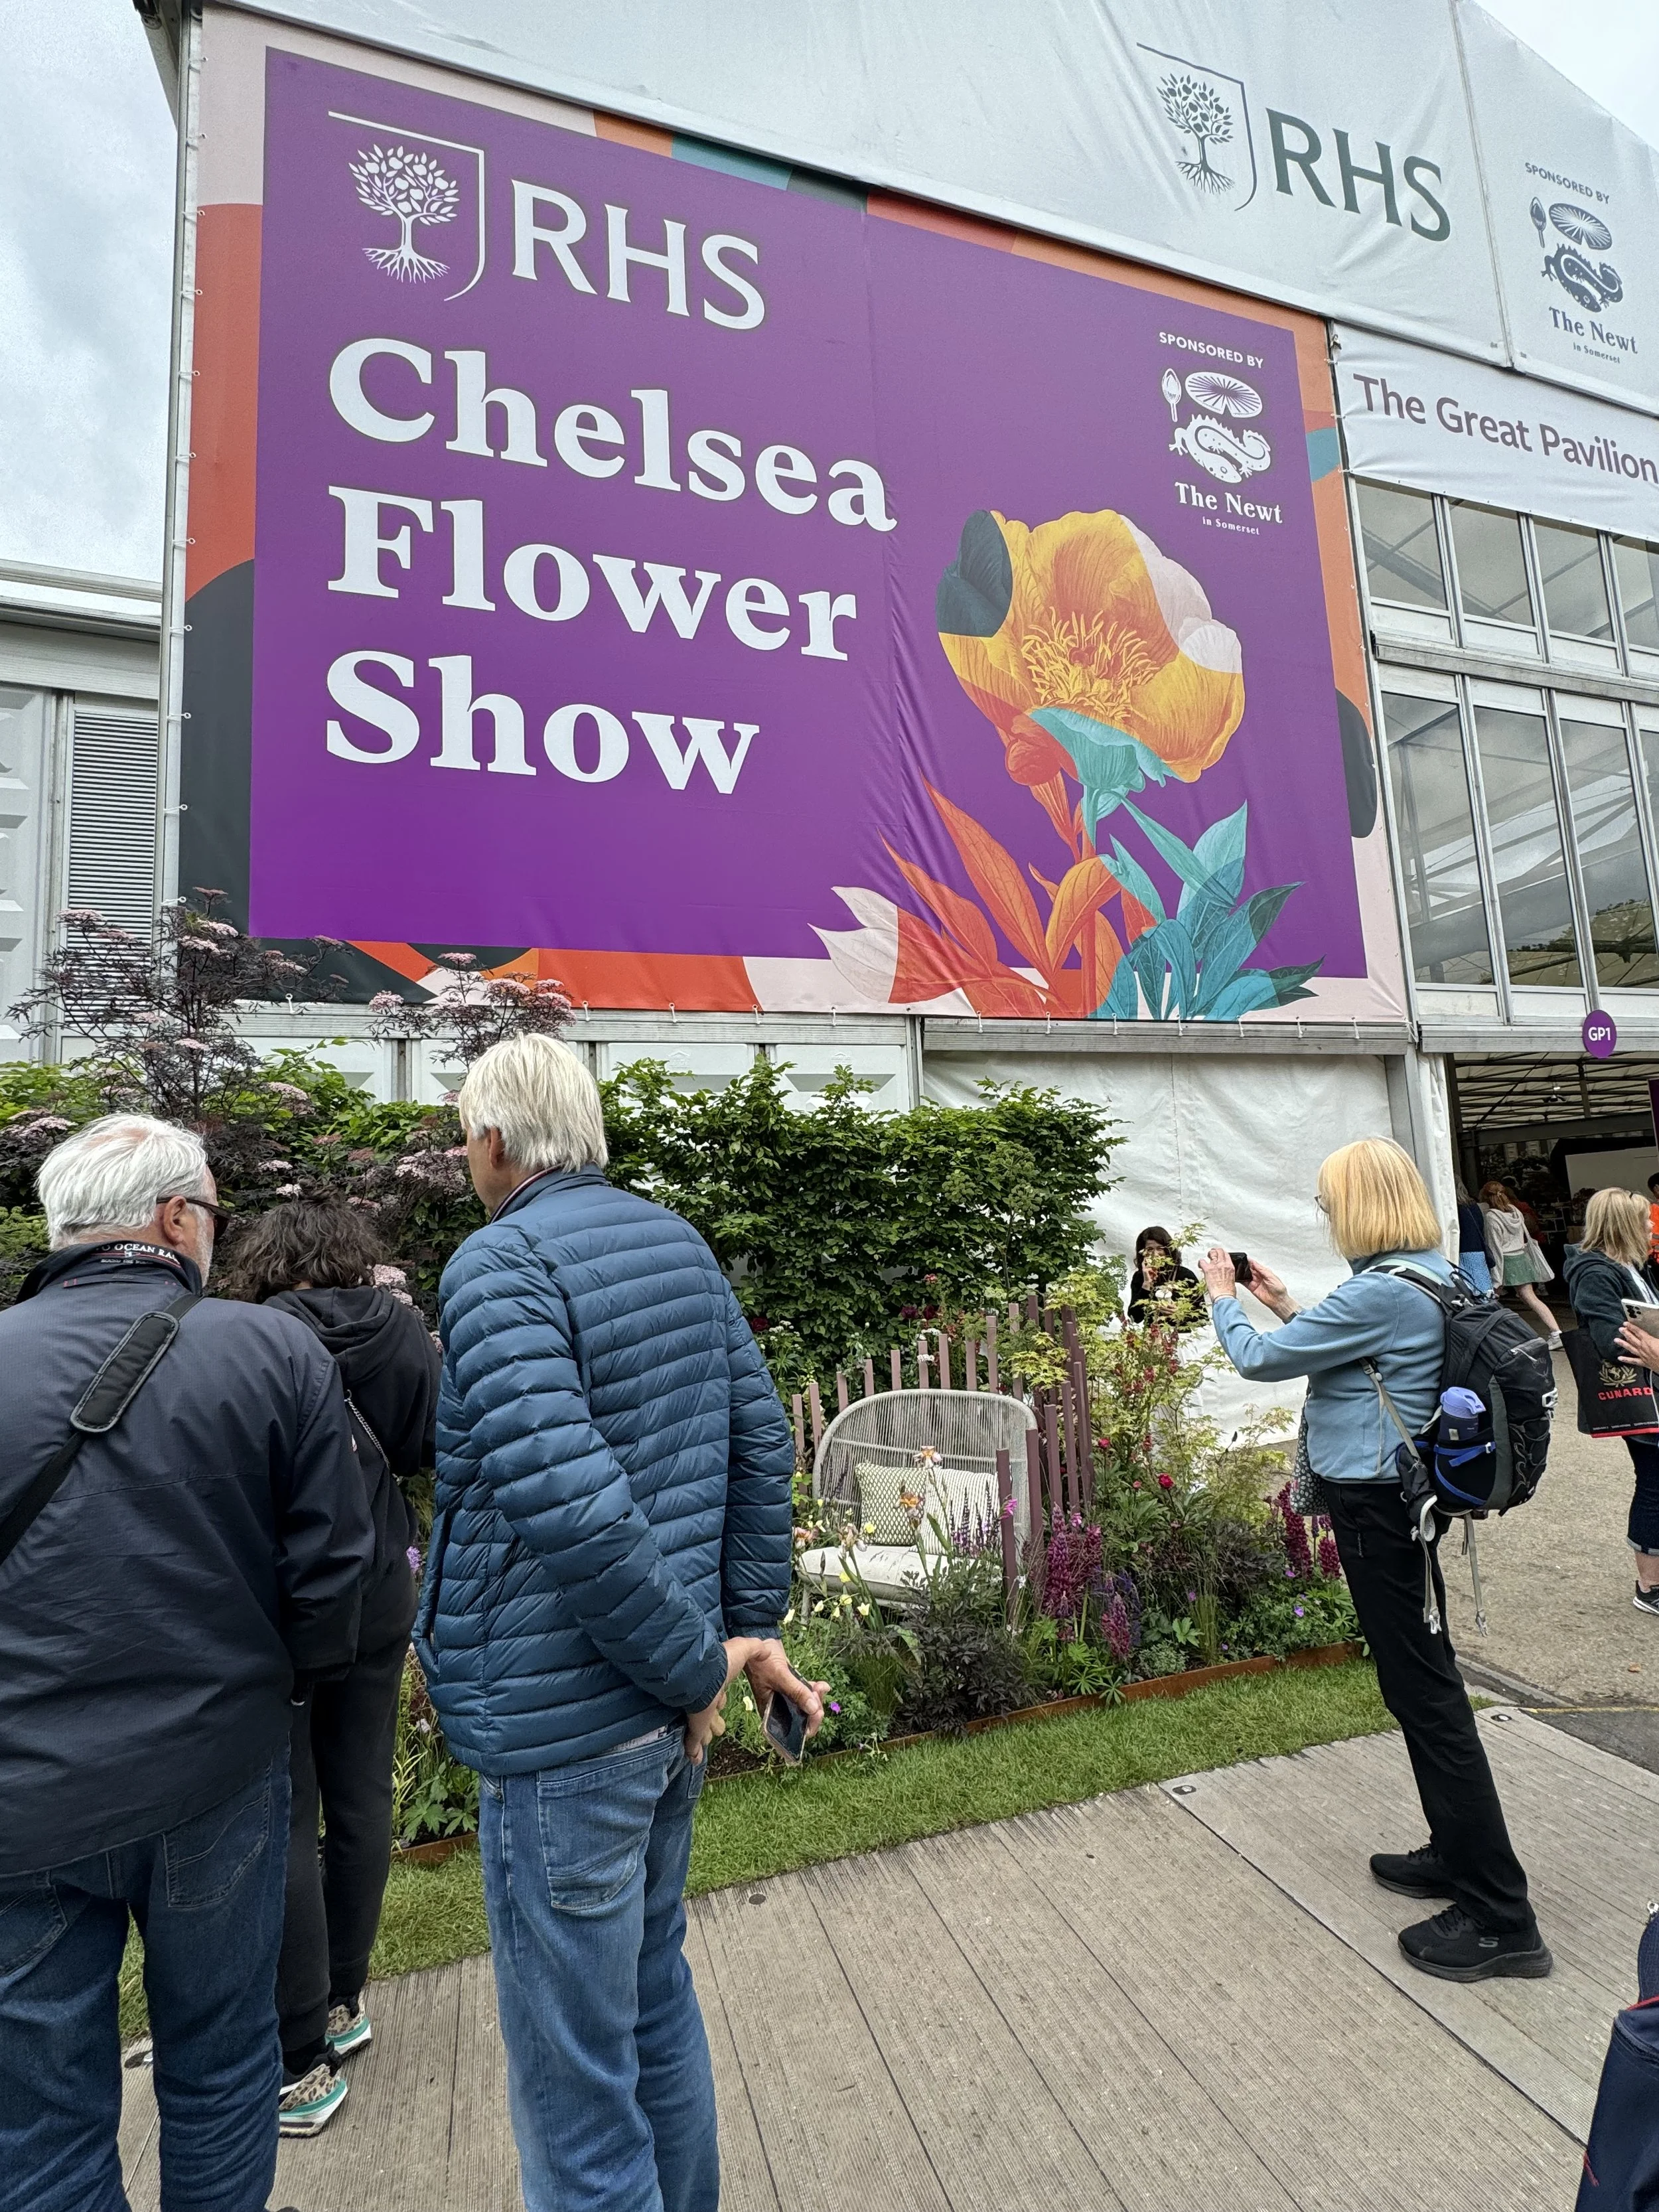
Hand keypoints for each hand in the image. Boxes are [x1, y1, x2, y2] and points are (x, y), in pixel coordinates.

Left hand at [684, 1636, 763, 1763]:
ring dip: (703, 1737)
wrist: (705, 1673)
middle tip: (718, 1728)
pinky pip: (693, 1743)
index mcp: (715, 1680)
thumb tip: (767, 1648)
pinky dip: (694, 1751)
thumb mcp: (744, 1648)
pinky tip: (694, 1759)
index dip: (720, 1700)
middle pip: (709, 1713)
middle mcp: (705, 1697)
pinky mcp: (696, 1725)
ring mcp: (698, 1712)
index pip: (717, 1694)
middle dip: (713, 1721)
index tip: (722, 1702)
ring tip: (708, 1741)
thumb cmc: (724, 1661)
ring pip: (701, 1729)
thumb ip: (756, 1648)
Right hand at [745, 1638, 828, 1744]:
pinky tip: (821, 1684)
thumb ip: (796, 1692)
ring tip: (820, 1686)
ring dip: (817, 1698)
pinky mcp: (792, 1688)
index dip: (807, 1726)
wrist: (761, 1642)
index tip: (817, 1713)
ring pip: (807, 1706)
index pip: (791, 1732)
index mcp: (770, 1713)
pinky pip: (807, 1694)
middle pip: (802, 1720)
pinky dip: (815, 1690)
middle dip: (815, 1709)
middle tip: (818, 1694)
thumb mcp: (780, 1676)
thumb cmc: (762, 1661)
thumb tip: (813, 1709)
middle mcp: (779, 1709)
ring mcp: (787, 1699)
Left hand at [1199, 1247, 1235, 1299]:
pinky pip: (1202, 1261)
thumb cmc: (1228, 1292)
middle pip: (1219, 1251)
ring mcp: (1215, 1266)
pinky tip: (1200, 1264)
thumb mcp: (1231, 1280)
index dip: (1222, 1253)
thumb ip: (1227, 1274)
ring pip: (1212, 1253)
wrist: (1224, 1296)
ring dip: (1209, 1254)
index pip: (1226, 1255)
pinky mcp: (1207, 1269)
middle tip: (1212, 1253)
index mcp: (1230, 1267)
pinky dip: (1200, 1262)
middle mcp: (1223, 1264)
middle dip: (1215, 1250)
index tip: (1219, 1254)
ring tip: (1207, 1256)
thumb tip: (1224, 1274)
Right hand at [1244, 1261, 1296, 1321]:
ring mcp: (1255, 1282)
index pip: (1256, 1265)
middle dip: (1245, 1266)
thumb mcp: (1272, 1277)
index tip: (1245, 1258)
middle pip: (1250, 1269)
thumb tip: (1255, 1263)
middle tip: (1240, 1264)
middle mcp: (1259, 1276)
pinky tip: (1238, 1278)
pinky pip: (1244, 1283)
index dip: (1250, 1262)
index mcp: (1265, 1272)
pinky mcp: (1252, 1288)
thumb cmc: (1279, 1290)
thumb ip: (1263, 1270)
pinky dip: (1241, 1280)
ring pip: (1246, 1275)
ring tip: (1238, 1270)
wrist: (1278, 1301)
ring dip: (1242, 1273)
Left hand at [1616, 1322, 1658, 1370]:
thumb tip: (1657, 1330)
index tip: (1625, 1323)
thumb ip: (1658, 1335)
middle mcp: (1643, 1347)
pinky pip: (1633, 1361)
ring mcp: (1642, 1355)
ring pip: (1631, 1348)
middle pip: (1632, 1339)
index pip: (1638, 1332)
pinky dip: (1626, 1360)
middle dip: (1626, 1333)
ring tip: (1615, 1340)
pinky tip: (1619, 1358)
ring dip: (1623, 1344)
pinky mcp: (1644, 1363)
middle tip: (1619, 1329)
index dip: (1632, 1327)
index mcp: (1649, 1341)